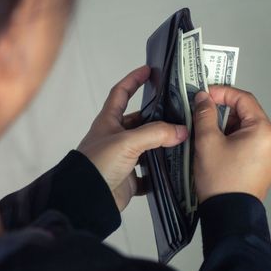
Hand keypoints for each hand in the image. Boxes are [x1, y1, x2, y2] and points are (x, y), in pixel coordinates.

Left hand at [77, 65, 187, 211]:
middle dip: (158, 117)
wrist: (87, 200)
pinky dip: (161, 172)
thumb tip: (181, 130)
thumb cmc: (97, 164)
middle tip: (178, 113)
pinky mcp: (129, 179)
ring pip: (147, 146)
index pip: (121, 93)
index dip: (133, 80)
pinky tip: (174, 168)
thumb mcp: (126, 142)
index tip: (148, 71)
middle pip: (140, 121)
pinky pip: (149, 173)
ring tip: (183, 139)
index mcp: (109, 122)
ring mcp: (123, 158)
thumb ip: (155, 133)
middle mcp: (115, 138)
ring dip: (162, 144)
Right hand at [193, 87, 270, 202]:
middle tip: (202, 114)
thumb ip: (205, 114)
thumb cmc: (220, 180)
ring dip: (228, 127)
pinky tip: (219, 148)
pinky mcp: (266, 167)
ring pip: (248, 130)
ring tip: (208, 135)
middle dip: (224, 112)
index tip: (205, 94)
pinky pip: (251, 144)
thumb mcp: (207, 142)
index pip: (244, 99)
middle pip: (247, 114)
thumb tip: (204, 98)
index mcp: (264, 131)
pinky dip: (235, 140)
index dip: (223, 93)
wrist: (229, 216)